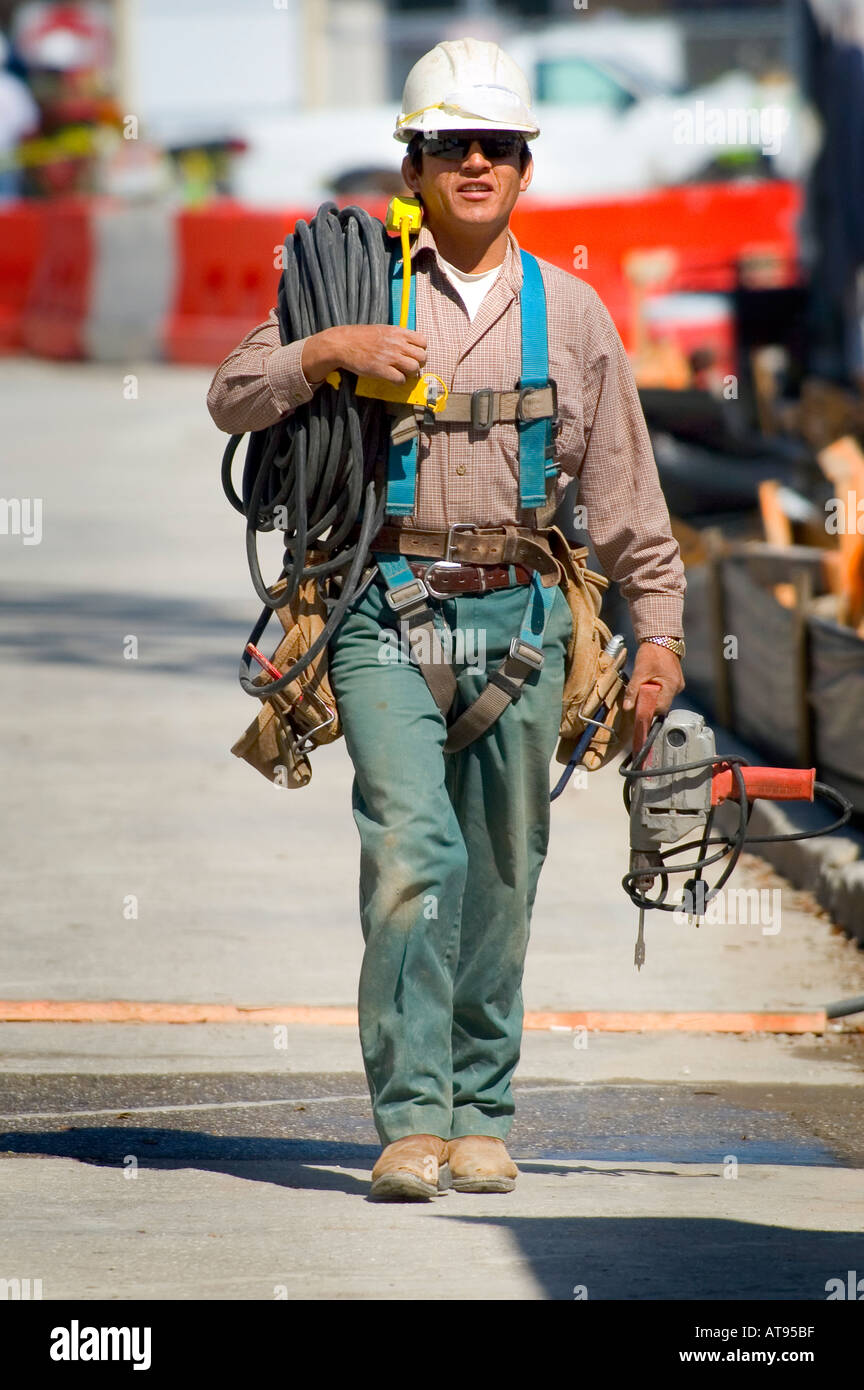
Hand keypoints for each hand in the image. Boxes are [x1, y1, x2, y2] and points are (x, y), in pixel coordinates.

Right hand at [302, 325, 426, 384]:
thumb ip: (396, 336)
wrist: (342, 344)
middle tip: (409, 367)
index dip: (420, 350)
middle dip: (418, 363)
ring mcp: (389, 357)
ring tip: (402, 373)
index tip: (413, 354)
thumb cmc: (360, 337)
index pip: (423, 341)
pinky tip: (393, 379)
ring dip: (410, 374)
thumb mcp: (382, 329)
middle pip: (422, 357)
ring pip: (414, 368)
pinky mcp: (381, 370)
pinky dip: (399, 382)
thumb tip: (408, 345)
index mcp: (397, 332)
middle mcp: (396, 344)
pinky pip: (401, 379)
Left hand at [622, 642, 684, 717]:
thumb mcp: (639, 672)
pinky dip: (655, 691)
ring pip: (662, 699)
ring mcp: (677, 684)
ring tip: (642, 688)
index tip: (637, 711)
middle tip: (636, 699)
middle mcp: (678, 687)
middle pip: (661, 705)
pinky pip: (664, 692)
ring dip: (651, 697)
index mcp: (672, 686)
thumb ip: (633, 691)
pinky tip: (648, 684)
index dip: (648, 711)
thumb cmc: (651, 653)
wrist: (660, 639)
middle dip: (648, 704)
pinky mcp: (674, 681)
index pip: (660, 708)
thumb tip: (627, 707)